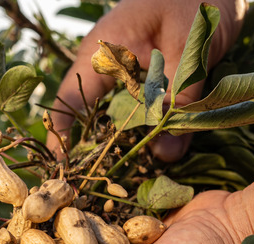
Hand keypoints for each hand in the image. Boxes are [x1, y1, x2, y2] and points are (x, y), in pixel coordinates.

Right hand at [47, 0, 246, 160]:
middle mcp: (107, 65)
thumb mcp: (192, 50)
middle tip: (103, 184)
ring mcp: (126, 71)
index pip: (69, 100)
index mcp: (103, 52)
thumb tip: (164, 155)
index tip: (64, 169)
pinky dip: (146, 130)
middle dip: (97, 150)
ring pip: (117, 117)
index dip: (61, 136)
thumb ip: (181, 100)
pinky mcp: (148, 77)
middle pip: (90, 116)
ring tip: (131, 174)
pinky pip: (140, 109)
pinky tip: (157, 150)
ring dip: (125, 143)